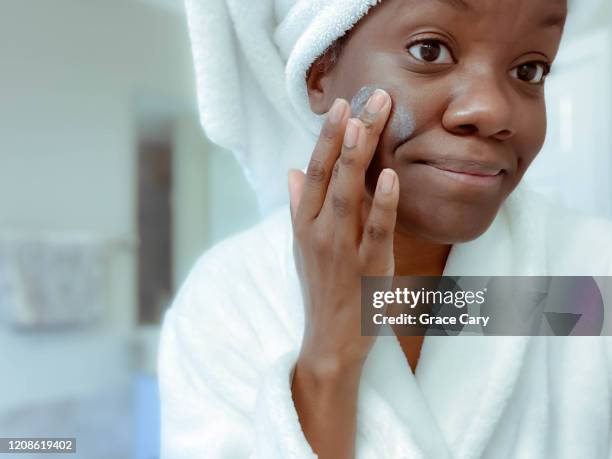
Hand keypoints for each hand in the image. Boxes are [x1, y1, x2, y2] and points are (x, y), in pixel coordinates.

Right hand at [288, 89, 399, 373]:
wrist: (330, 341)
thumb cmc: (321, 289)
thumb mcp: (303, 247)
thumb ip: (300, 207)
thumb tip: (292, 171)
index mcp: (305, 223)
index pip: (314, 171)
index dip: (327, 138)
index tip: (340, 105)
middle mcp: (319, 232)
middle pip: (331, 176)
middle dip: (344, 136)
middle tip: (361, 98)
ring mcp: (342, 250)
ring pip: (348, 197)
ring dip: (356, 159)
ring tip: (365, 122)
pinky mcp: (368, 268)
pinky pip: (376, 231)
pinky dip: (383, 204)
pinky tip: (391, 176)